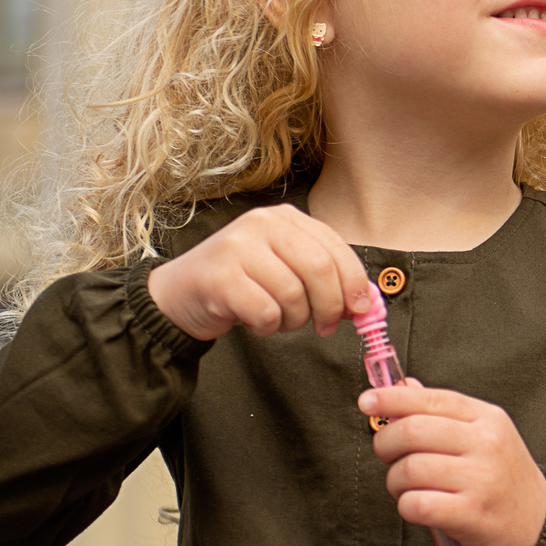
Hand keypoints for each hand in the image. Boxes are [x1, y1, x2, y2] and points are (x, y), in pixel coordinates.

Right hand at [149, 206, 372, 340]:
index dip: (354, 283)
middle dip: (330, 306)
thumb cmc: (242, 284)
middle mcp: (262, 223)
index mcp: (284, 218)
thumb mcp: (286, 270)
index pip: (335, 248)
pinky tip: (253, 320)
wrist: (179, 294)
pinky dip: (267, 326)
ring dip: (293, 320)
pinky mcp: (221, 277)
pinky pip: (267, 312)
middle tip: (326, 327)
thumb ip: (324, 278)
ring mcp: (238, 247)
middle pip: (319, 269)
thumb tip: (365, 302)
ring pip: (294, 295)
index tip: (361, 309)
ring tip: (277, 318)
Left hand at [361, 383, 545, 545]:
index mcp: (488, 419)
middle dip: (386, 444)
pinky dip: (406, 506)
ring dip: (395, 481)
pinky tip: (418, 506)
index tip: (367, 401)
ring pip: (409, 469)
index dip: (392, 398)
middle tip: (388, 457)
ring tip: (406, 488)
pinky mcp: (471, 514)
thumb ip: (443, 412)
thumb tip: (401, 386)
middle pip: (412, 431)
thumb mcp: (485, 435)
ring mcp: (481, 479)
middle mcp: (486, 444)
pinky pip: (416, 504)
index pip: (431, 399)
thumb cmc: (502, 477)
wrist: (539, 523)